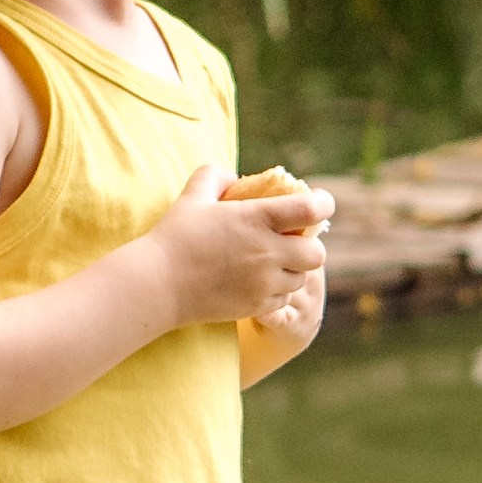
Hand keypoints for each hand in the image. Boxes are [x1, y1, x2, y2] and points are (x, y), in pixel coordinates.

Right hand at [145, 163, 333, 327]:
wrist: (158, 284)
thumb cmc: (174, 236)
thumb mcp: (193, 195)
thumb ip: (215, 176)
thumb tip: (233, 177)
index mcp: (258, 219)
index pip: (311, 209)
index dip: (323, 204)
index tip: (319, 204)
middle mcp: (268, 252)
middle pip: (317, 253)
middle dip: (309, 246)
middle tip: (293, 241)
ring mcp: (264, 283)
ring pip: (302, 278)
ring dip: (294, 269)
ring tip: (273, 262)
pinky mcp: (256, 306)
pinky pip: (284, 300)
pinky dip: (278, 291)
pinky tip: (259, 282)